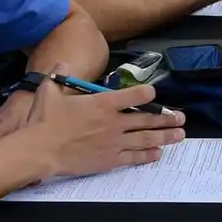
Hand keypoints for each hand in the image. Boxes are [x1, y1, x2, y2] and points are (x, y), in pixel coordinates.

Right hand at [26, 68, 184, 175]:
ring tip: (180, 135)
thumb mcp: (49, 91)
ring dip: (165, 136)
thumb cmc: (44, 121)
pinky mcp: (109, 160)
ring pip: (146, 138)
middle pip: (147, 118)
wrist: (39, 150)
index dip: (147, 93)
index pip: (135, 94)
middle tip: (181, 118)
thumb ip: (59, 74)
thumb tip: (61, 61)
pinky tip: (158, 153)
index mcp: (103, 103)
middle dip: (167, 118)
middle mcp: (114, 122)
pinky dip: (148, 155)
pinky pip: (134, 157)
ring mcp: (114, 142)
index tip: (154, 94)